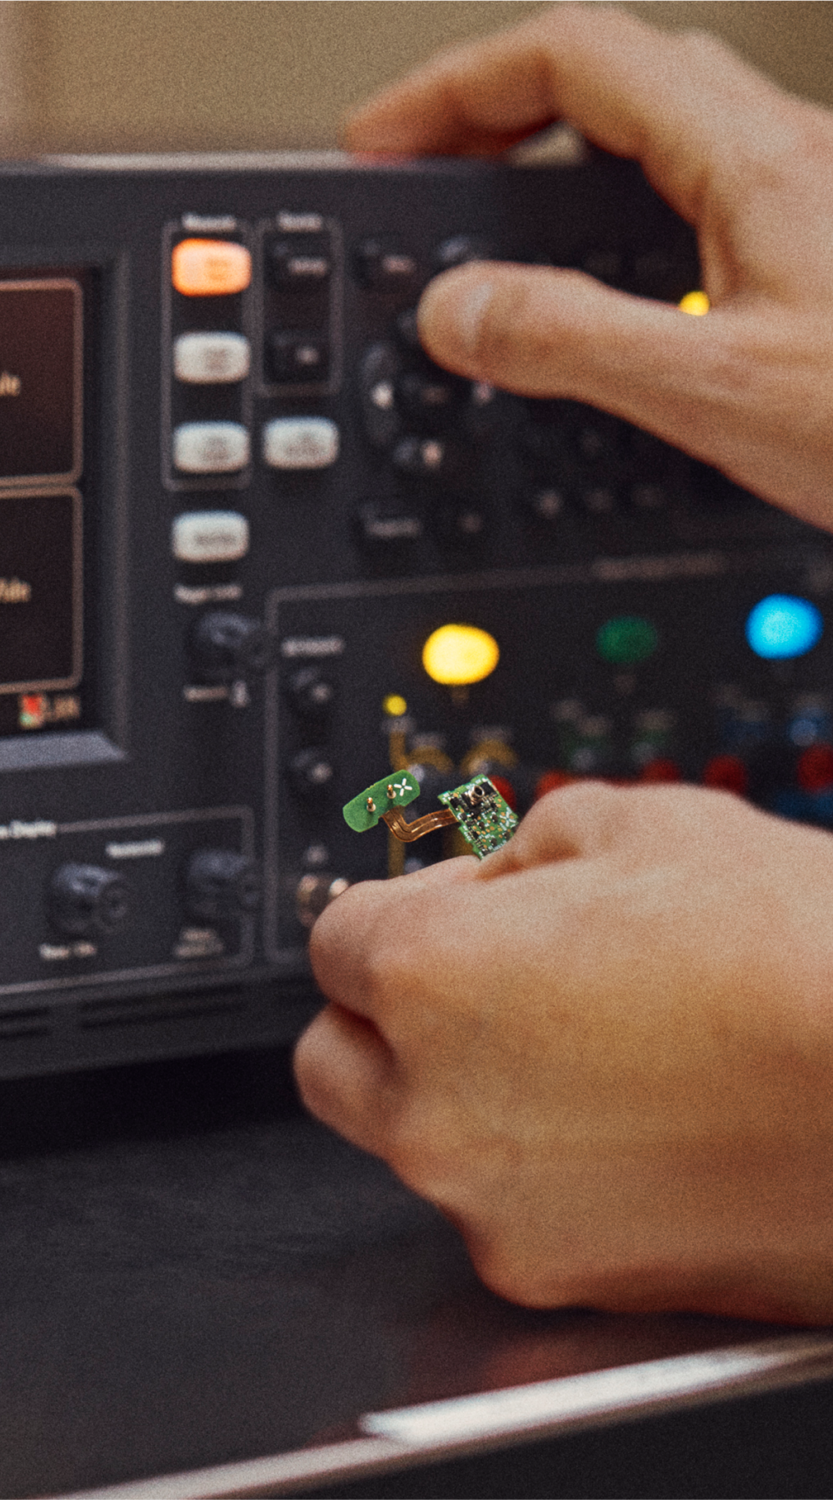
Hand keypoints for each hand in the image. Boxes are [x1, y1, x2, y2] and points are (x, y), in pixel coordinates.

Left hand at [295, 783, 832, 1321]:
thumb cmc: (797, 958)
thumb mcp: (643, 823)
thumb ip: (519, 847)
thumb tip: (484, 881)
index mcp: (431, 972)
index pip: (331, 935)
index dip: (396, 905)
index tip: (443, 904)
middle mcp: (433, 1104)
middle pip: (335, 1053)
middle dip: (384, 1009)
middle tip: (475, 974)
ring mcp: (492, 1204)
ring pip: (411, 1137)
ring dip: (458, 1085)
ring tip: (581, 1041)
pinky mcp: (559, 1274)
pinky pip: (498, 1204)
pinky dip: (529, 1161)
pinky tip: (623, 1110)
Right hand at [343, 5, 832, 531]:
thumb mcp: (716, 391)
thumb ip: (576, 343)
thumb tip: (461, 310)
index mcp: (752, 161)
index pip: (570, 58)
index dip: (456, 85)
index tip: (383, 140)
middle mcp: (785, 159)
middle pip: (612, 80)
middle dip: (497, 115)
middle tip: (428, 176)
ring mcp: (805, 205)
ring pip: (657, 141)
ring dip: (559, 164)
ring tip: (493, 224)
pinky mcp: (816, 259)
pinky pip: (693, 206)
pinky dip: (616, 225)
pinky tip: (604, 288)